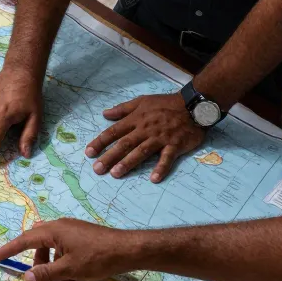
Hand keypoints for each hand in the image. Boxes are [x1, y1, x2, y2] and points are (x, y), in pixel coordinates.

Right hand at [0, 218, 142, 280]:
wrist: (128, 250)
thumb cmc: (97, 257)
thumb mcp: (70, 269)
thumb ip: (47, 274)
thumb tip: (27, 278)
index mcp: (53, 231)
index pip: (24, 240)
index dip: (9, 249)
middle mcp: (60, 227)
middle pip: (38, 245)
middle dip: (37, 264)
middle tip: (38, 280)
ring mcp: (72, 231)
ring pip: (53, 250)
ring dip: (53, 268)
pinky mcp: (82, 237)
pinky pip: (64, 250)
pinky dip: (64, 264)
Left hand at [85, 93, 204, 182]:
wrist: (192, 105)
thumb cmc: (165, 104)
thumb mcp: (141, 101)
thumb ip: (122, 109)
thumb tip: (104, 114)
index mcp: (136, 119)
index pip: (114, 132)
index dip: (100, 142)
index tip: (89, 153)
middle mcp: (145, 130)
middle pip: (124, 144)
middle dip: (109, 156)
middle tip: (97, 169)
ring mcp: (160, 138)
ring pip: (141, 152)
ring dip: (128, 163)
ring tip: (116, 173)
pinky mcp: (175, 145)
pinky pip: (167, 158)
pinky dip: (161, 168)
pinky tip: (154, 179)